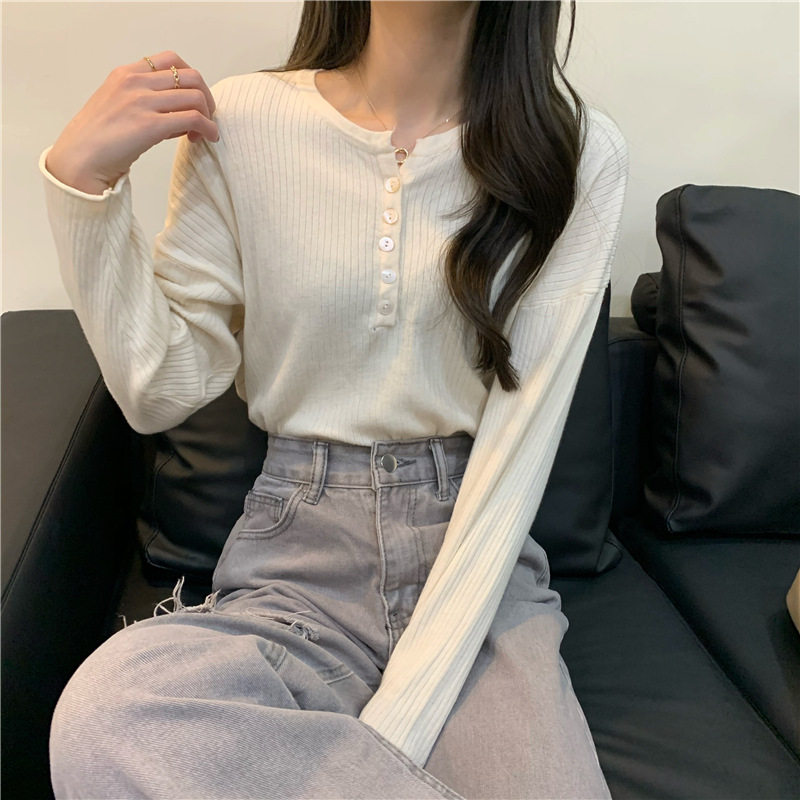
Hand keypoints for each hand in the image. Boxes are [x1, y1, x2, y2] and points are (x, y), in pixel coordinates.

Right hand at [45, 50, 218, 193]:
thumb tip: (180, 113)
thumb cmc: (98, 139)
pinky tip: (209, 138)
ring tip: (204, 133)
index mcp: (126, 74)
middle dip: (206, 96)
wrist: (80, 158)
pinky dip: (209, 128)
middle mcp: (135, 82)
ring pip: (196, 97)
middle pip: (191, 76)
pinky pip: (193, 119)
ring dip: (208, 115)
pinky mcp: (151, 125)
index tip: (193, 98)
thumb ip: (145, 101)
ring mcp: (142, 102)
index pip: (171, 60)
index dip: (190, 78)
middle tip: (206, 116)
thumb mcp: (117, 105)